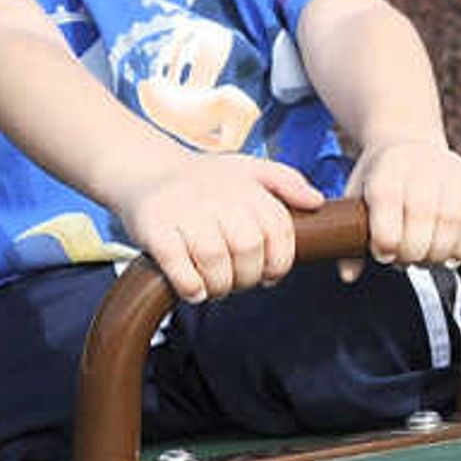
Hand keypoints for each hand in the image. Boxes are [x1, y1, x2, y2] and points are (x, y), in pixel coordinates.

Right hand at [114, 154, 321, 302]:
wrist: (144, 171)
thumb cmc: (203, 180)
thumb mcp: (246, 169)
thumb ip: (285, 181)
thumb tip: (316, 202)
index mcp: (243, 184)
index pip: (278, 228)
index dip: (280, 261)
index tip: (270, 275)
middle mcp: (215, 194)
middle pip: (248, 248)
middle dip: (247, 277)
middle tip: (238, 283)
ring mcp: (183, 210)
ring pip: (214, 260)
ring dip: (220, 286)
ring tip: (216, 287)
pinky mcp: (153, 226)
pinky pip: (178, 267)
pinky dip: (191, 287)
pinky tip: (195, 290)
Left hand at [343, 135, 460, 277]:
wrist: (411, 143)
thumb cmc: (380, 181)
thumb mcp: (356, 199)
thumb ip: (348, 237)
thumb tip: (348, 276)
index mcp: (386, 175)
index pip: (388, 229)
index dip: (385, 249)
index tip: (383, 252)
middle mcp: (422, 171)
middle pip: (420, 232)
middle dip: (411, 255)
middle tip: (404, 257)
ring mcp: (454, 178)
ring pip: (450, 234)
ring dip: (436, 256)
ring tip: (424, 255)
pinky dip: (460, 249)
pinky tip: (445, 249)